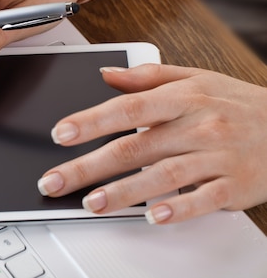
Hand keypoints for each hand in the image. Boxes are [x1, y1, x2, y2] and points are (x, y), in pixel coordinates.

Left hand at [37, 64, 266, 223]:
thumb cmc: (236, 103)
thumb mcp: (194, 78)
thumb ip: (147, 76)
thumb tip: (105, 74)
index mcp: (182, 99)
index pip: (128, 108)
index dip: (91, 121)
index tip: (61, 133)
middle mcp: (197, 126)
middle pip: (134, 147)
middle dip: (88, 166)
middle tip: (54, 181)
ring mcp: (217, 157)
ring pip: (163, 176)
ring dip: (124, 192)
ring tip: (91, 203)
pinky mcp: (235, 185)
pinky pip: (203, 200)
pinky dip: (178, 209)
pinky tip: (153, 216)